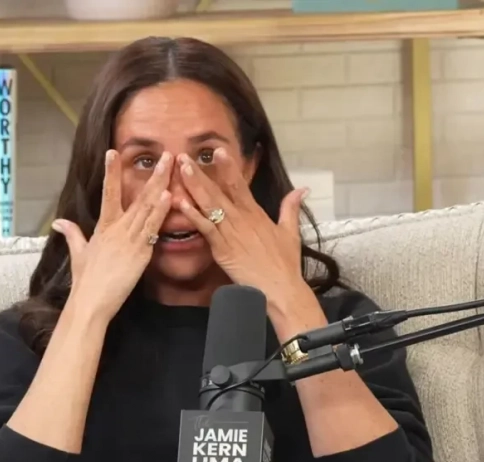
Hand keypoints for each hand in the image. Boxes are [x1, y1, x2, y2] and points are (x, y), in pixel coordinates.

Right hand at [52, 150, 172, 320]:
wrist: (90, 301)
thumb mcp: (77, 253)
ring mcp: (130, 239)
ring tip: (172, 167)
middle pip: (137, 196)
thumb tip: (58, 221)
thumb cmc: (85, 280)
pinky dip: (160, 211)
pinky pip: (152, 228)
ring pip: (148, 208)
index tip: (114, 151)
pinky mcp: (140, 253)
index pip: (108, 193)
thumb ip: (71, 234)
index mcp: (103, 227)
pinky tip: (169, 196)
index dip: (112, 172)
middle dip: (153, 174)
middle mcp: (117, 229)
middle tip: (166, 154)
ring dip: (161, 186)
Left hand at [176, 148, 308, 303]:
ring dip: (194, 187)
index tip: (217, 151)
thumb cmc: (285, 263)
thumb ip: (291, 208)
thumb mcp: (290, 231)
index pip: (240, 185)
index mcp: (256, 213)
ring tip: (181, 170)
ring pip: (209, 205)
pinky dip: (193, 215)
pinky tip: (181, 203)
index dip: (228, 167)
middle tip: (184, 156)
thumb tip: (302, 189)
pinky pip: (205, 228)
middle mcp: (241, 219)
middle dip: (201, 173)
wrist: (280, 287)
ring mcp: (230, 233)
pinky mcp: (222, 248)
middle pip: (219, 191)